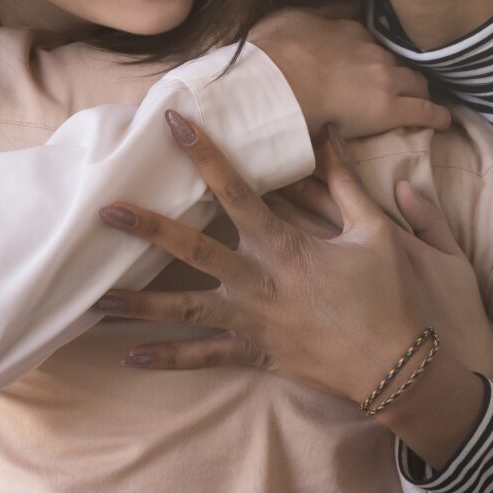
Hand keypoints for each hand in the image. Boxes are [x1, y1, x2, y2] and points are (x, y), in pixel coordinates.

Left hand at [95, 114, 492, 403]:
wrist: (397, 367)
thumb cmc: (390, 296)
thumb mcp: (375, 232)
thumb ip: (346, 183)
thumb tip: (329, 134)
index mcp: (287, 247)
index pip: (237, 192)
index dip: (205, 155)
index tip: (174, 125)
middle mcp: (260, 283)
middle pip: (194, 250)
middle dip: (148, 230)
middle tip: (106, 212)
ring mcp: (253, 322)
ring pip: (185, 311)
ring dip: (139, 304)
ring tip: (94, 299)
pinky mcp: (255, 353)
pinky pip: (204, 357)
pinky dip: (168, 358)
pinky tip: (130, 356)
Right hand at [250, 8, 450, 139]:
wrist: (282, 82)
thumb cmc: (275, 53)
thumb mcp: (292, 18)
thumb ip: (320, 12)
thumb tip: (344, 5)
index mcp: (349, 30)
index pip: (371, 40)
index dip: (374, 53)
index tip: (372, 62)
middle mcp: (373, 51)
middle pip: (398, 60)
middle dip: (402, 70)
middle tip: (401, 83)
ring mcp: (385, 80)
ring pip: (416, 82)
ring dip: (420, 89)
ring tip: (423, 99)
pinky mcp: (391, 109)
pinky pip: (424, 111)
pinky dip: (437, 116)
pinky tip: (444, 121)